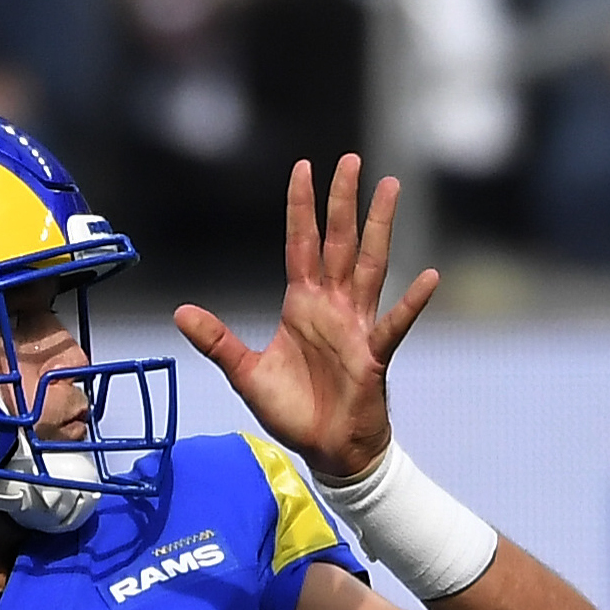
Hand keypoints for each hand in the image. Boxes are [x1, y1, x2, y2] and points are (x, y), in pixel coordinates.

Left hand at [174, 155, 439, 482]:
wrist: (328, 450)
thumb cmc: (294, 411)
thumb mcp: (247, 374)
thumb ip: (218, 341)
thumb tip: (180, 312)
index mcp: (302, 304)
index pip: (301, 244)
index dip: (301, 207)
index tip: (303, 168)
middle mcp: (332, 306)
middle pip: (339, 241)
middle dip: (342, 201)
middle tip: (349, 159)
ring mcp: (357, 326)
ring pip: (371, 265)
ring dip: (379, 227)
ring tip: (389, 188)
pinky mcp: (373, 354)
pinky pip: (394, 323)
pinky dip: (411, 302)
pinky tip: (428, 277)